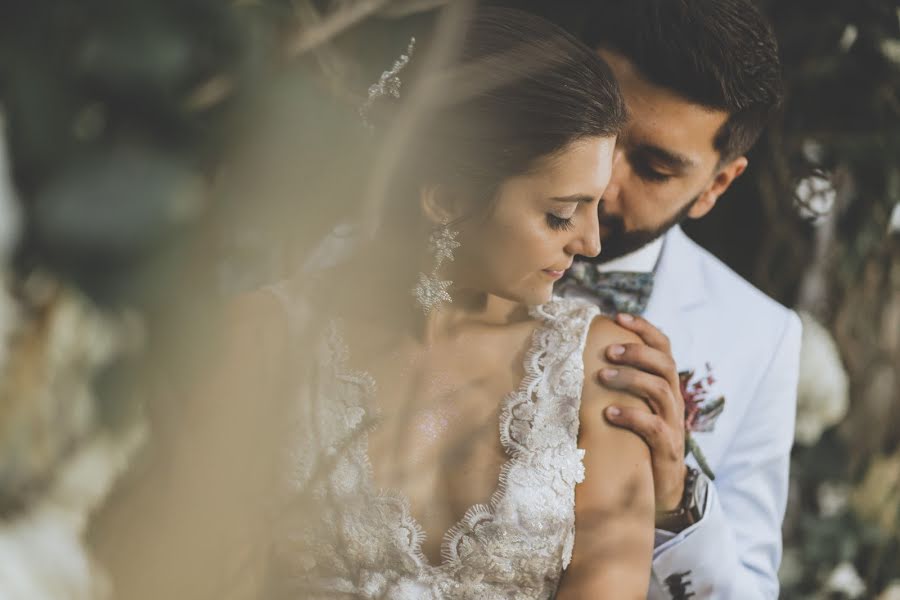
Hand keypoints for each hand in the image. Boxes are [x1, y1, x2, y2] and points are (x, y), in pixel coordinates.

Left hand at [598, 313, 686, 512]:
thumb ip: (616, 388)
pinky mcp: (668, 448)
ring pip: (662, 389)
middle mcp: (673, 401)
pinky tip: (609, 413)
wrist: (660, 490)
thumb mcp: (630, 408)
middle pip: (665, 363)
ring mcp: (673, 424)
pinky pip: (655, 427)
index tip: (618, 316)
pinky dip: (632, 416)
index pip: (663, 347)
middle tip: (608, 350)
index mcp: (665, 386)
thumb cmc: (637, 442)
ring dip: (631, 378)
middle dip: (637, 351)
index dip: (644, 329)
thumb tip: (578, 361)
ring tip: (602, 376)